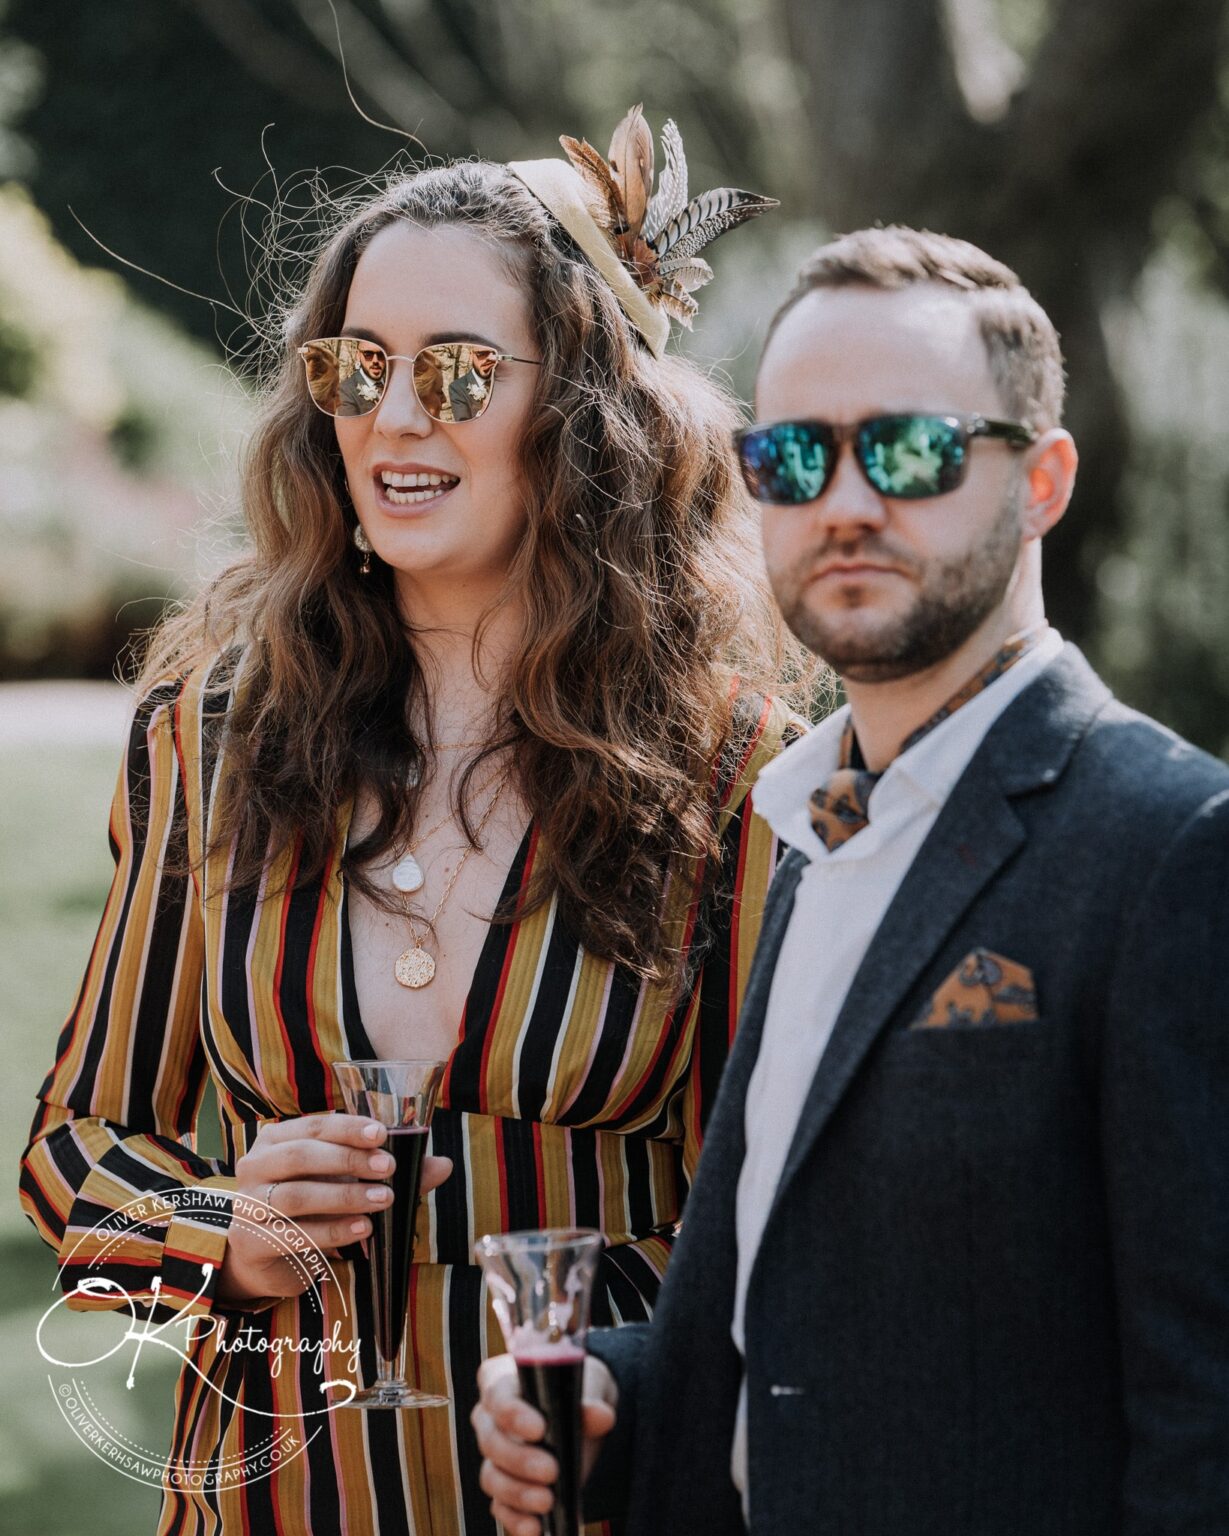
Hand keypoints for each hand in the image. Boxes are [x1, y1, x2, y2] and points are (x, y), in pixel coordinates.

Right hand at [216, 1112, 451, 1305]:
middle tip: (388, 1167)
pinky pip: (295, 1234)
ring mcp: (248, 1206)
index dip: (348, 1128)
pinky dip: (334, 1230)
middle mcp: (256, 1167)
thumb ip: (386, 1172)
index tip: (382, 1133)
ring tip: (383, 1199)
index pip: (313, 1125)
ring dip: (345, 1196)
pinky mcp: (251, 1243)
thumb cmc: (311, 1208)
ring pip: (297, 1196)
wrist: (267, 1258)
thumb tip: (443, 1164)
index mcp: (276, 1140)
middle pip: (301, 1156)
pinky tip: (364, 1229)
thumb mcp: (345, 1182)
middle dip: (348, 1159)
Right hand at [472, 1353, 617, 1535]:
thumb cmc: (577, 1389)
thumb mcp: (588, 1383)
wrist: (585, 1418)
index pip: (496, 1395)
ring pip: (492, 1477)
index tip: (539, 1428)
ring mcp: (494, 1456)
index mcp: (502, 1381)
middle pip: (491, 1441)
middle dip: (520, 1460)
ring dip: (518, 1493)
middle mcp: (489, 1418)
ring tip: (548, 1500)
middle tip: (552, 1470)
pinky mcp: (505, 1488)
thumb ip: (591, 1398)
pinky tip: (535, 1527)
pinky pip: (501, 1507)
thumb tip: (599, 1415)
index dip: (512, 1413)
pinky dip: (516, 1519)